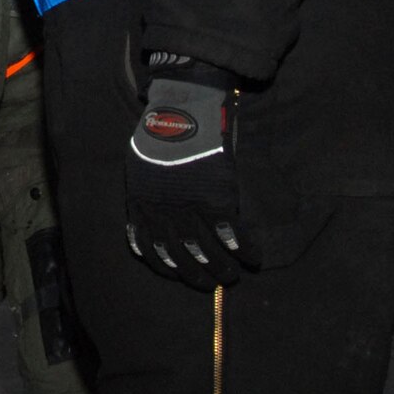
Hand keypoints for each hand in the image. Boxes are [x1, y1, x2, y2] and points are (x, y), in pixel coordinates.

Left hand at [124, 54, 260, 290]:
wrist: (182, 110)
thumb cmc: (159, 133)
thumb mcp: (140, 165)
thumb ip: (145, 192)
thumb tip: (146, 213)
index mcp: (142, 205)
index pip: (149, 249)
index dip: (165, 266)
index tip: (177, 273)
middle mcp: (164, 213)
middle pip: (181, 257)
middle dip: (197, 276)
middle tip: (211, 283)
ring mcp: (191, 209)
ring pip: (208, 252)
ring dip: (223, 268)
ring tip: (232, 276)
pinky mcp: (217, 200)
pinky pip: (234, 235)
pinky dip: (245, 249)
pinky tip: (253, 256)